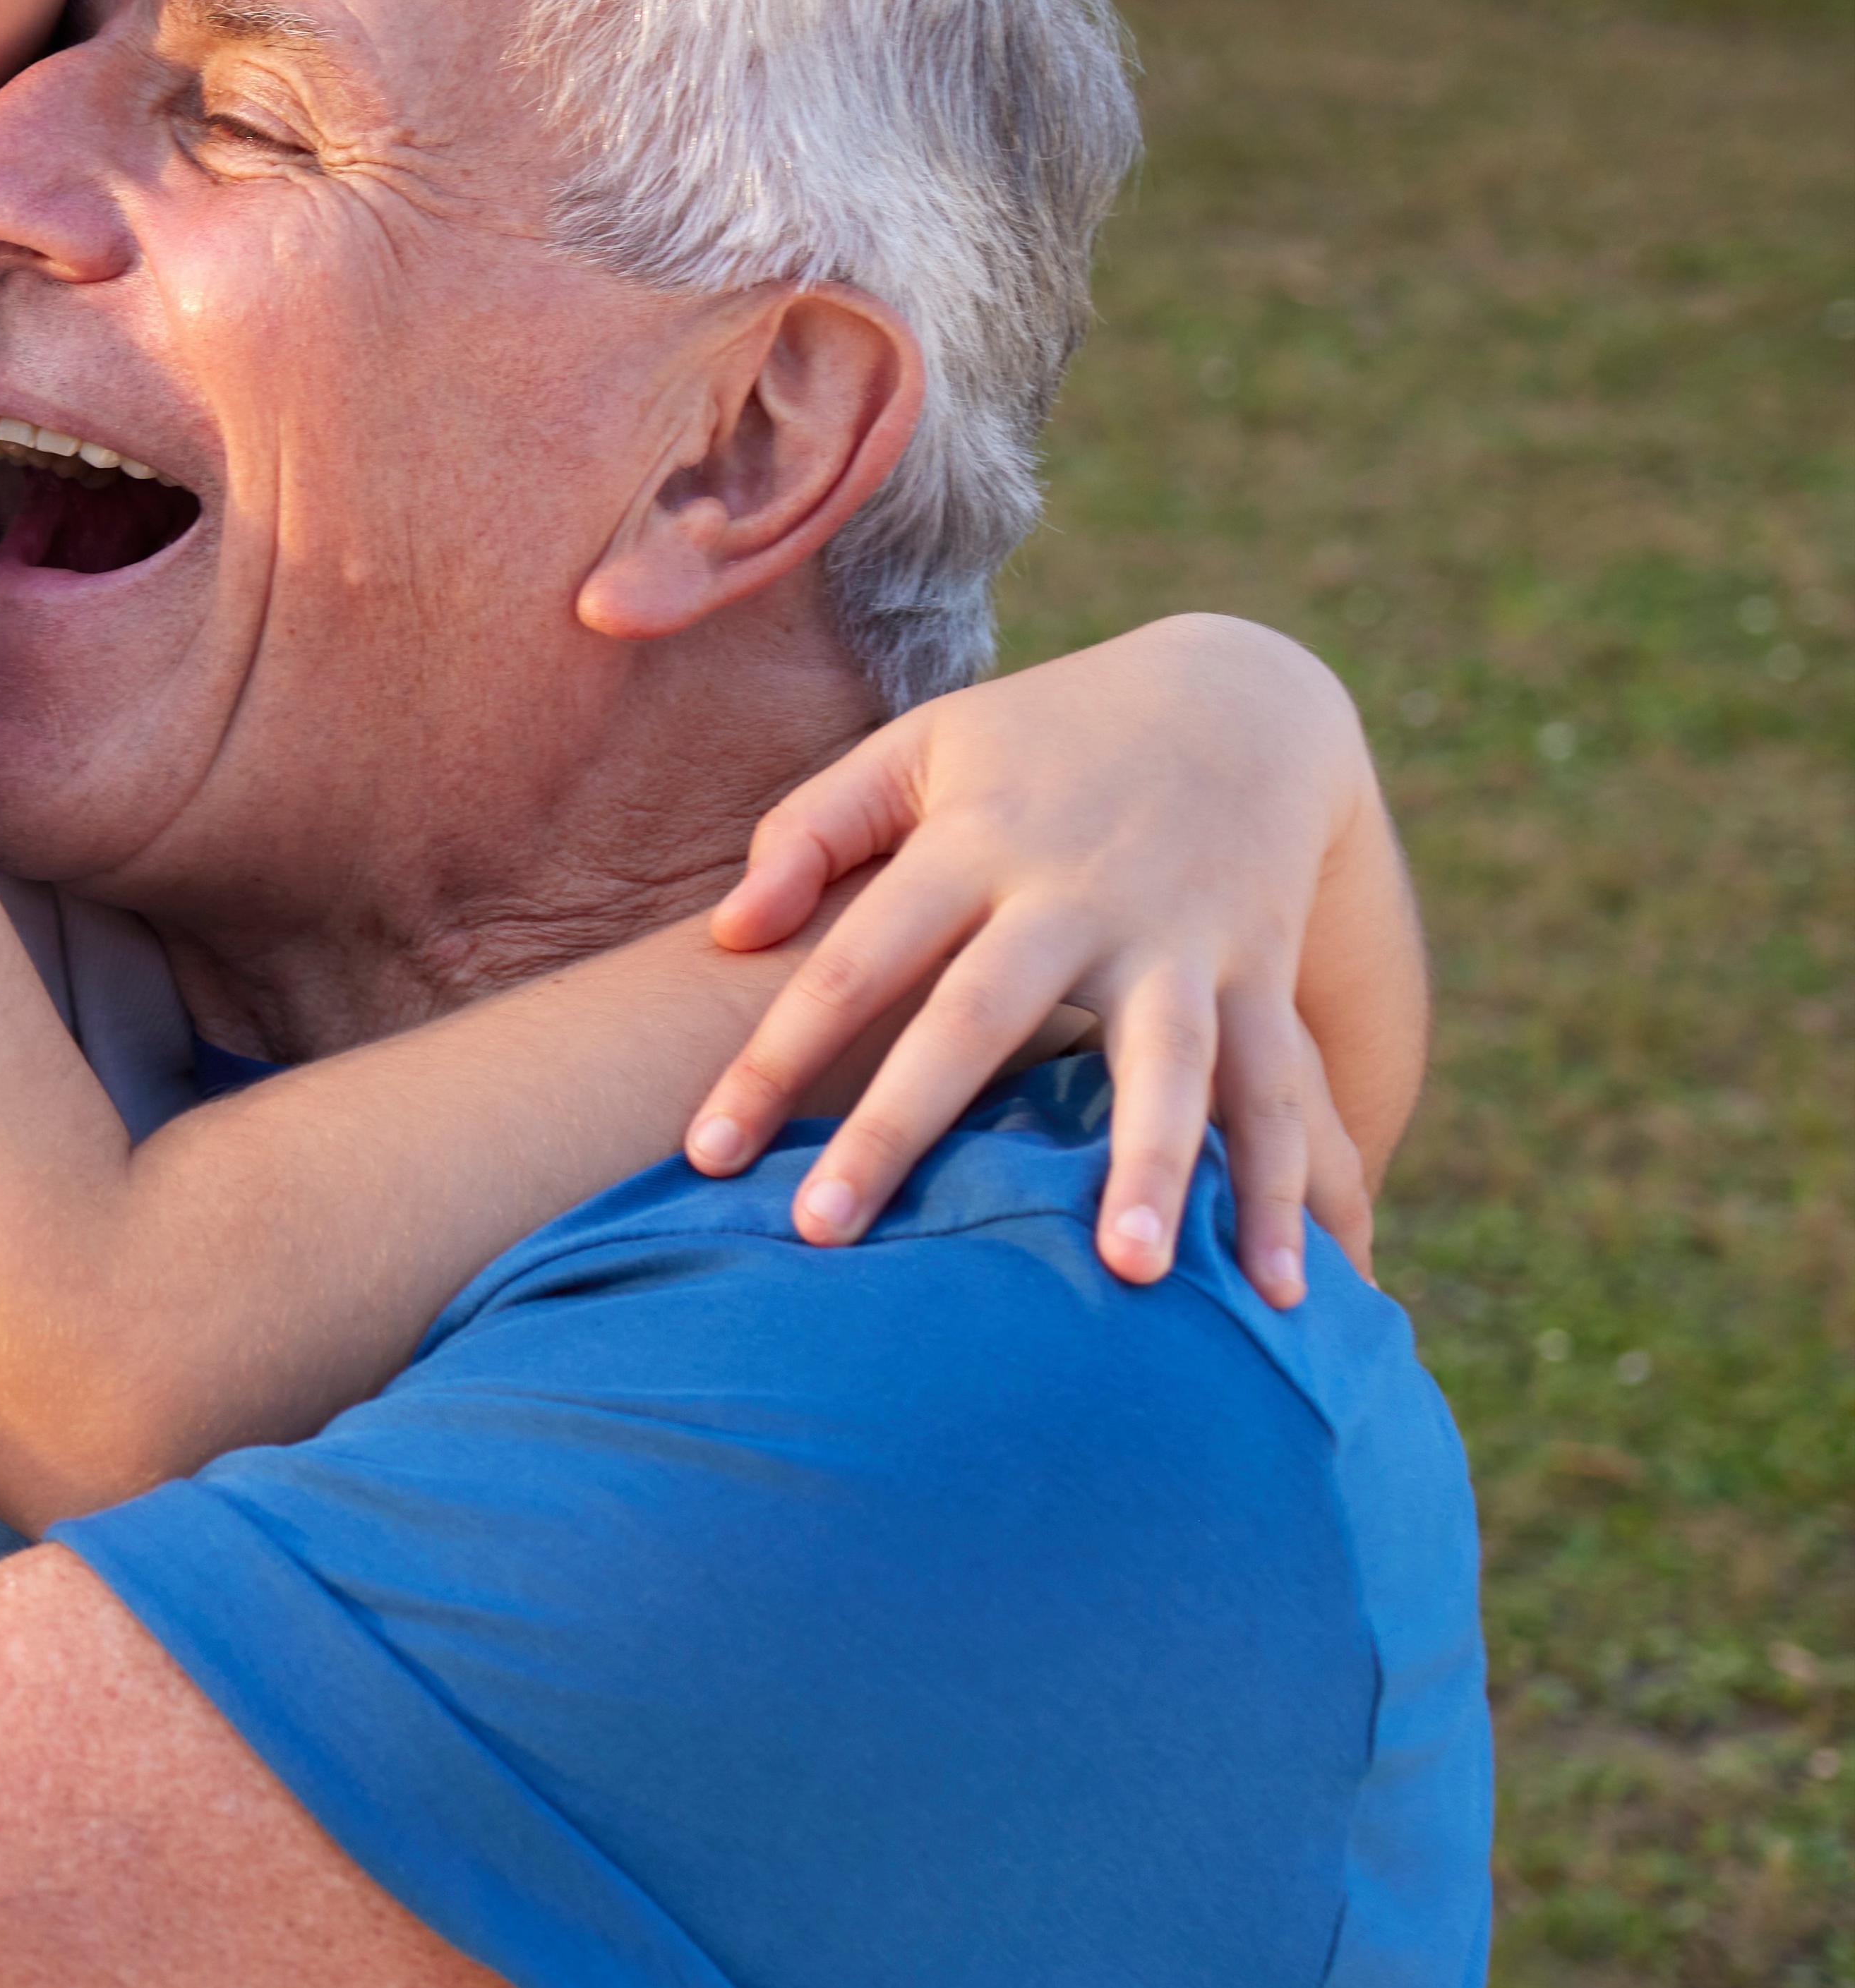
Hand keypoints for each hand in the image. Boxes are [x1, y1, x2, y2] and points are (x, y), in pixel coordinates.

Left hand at [691, 614, 1423, 1306]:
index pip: (849, 961)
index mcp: (972, 845)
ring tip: (1128, 1278)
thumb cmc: (1041, 741)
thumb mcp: (919, 748)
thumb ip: (811, 828)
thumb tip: (730, 931)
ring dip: (1148, 1170)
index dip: (770, 1056)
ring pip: (1164, 1066)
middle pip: (975, 1022)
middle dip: (898, 1128)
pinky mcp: (1265, 972)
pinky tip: (1272, 1291)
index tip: (703, 1155)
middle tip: (821, 1233)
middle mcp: (1074, 898)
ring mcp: (1180, 941)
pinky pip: (1278, 1094)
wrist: (1241, 696)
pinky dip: (1285, 1192)